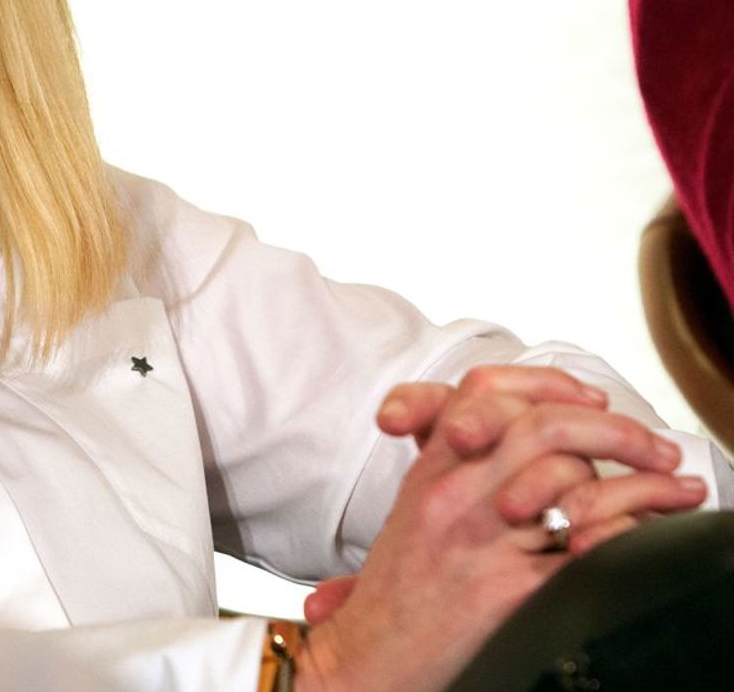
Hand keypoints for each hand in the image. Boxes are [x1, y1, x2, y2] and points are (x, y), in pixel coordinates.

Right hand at [298, 365, 705, 691]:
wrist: (370, 657)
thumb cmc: (398, 594)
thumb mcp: (417, 511)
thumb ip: (462, 466)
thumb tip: (529, 439)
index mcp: (431, 470)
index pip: (486, 390)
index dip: (549, 384)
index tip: (593, 400)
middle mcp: (452, 495)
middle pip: (543, 425)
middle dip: (617, 429)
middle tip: (656, 448)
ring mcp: (478, 540)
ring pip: (570, 478)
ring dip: (637, 484)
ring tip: (672, 490)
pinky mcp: (507, 590)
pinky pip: (584, 548)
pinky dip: (622, 537)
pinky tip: (638, 536)